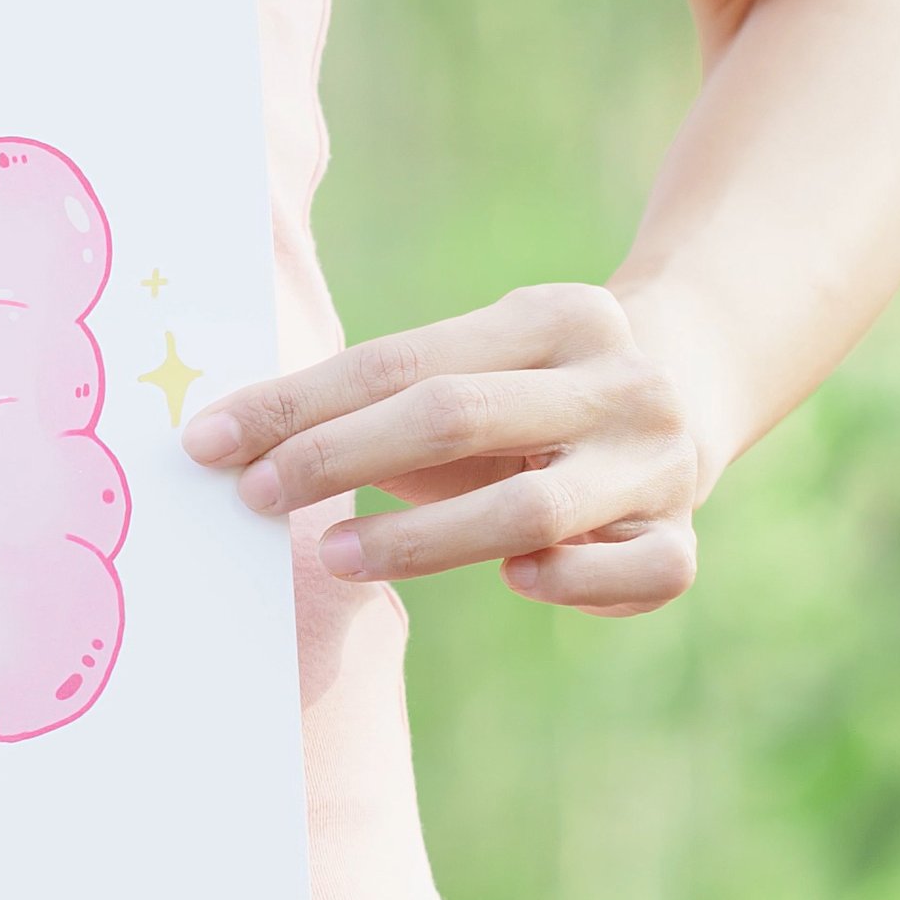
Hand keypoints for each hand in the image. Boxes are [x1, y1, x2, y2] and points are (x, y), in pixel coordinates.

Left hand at [180, 283, 709, 616]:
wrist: (690, 396)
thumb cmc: (523, 401)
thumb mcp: (471, 372)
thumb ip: (381, 401)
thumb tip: (234, 447)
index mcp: (559, 315)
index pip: (401, 359)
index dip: (296, 404)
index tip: (208, 440)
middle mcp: (620, 381)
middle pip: (454, 418)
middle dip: (336, 458)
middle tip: (251, 496)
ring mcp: (657, 464)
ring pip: (528, 514)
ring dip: (417, 542)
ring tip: (333, 556)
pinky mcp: (682, 543)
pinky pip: (619, 576)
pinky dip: (561, 584)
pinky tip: (515, 579)